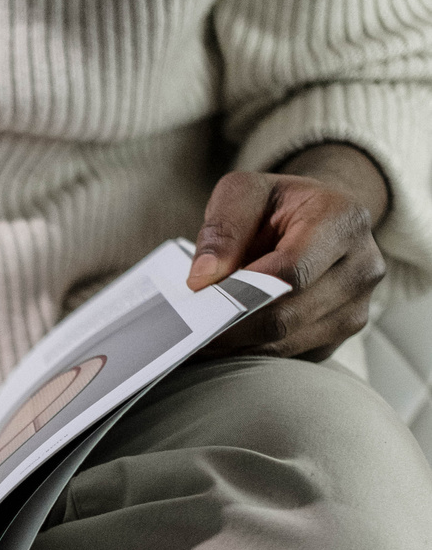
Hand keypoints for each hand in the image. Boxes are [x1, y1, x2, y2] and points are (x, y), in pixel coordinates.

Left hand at [188, 143, 388, 359]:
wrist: (319, 221)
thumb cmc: (278, 205)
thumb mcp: (245, 192)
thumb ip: (223, 227)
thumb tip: (203, 279)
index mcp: (344, 221)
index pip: (292, 271)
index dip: (242, 292)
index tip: (199, 301)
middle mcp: (362, 268)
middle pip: (287, 316)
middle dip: (232, 326)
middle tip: (187, 331)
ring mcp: (356, 308)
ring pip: (286, 344)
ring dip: (237, 345)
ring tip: (199, 337)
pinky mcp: (339, 337)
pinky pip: (289, 357)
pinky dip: (252, 353)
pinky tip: (225, 342)